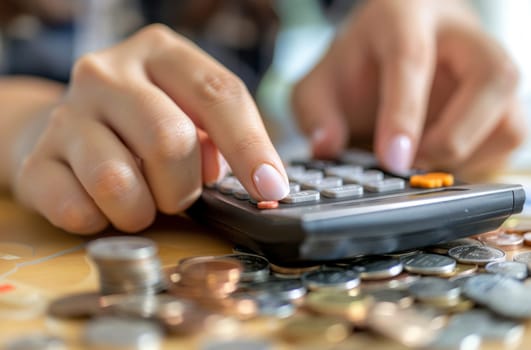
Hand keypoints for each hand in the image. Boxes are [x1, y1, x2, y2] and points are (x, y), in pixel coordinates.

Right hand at [13, 24, 288, 233]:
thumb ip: (222, 136)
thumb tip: (261, 181)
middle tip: (181, 195)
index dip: (251, 148)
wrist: (70, 130)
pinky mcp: (37, 161)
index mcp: (159, 53)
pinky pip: (78, 210)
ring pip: (119, 182)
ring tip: (142, 201)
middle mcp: (107, 73)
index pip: (219, 95)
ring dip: (143, 210)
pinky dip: (102, 222)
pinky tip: (104, 207)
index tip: (271, 191)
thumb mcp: (190, 113)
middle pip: (169, 140)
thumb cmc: (145, 125)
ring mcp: (67, 115)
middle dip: (186, 186)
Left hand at [292, 0, 526, 177]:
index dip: (404, 113)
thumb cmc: (359, 62)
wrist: (391, 43)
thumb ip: (315, 112)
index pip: (413, 59)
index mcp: (405, 17)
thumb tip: (328, 148)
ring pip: (511, 113)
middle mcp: (460, 34)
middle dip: (454, 136)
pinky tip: (438, 159)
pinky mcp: (501, 96)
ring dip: (471, 153)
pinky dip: (478, 160)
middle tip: (413, 165)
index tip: (392, 160)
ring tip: (423, 163)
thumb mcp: (320, 82)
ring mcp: (488, 63)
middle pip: (492, 76)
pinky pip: (510, 135)